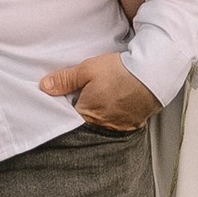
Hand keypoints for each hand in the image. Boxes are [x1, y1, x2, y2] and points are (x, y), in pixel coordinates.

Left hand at [39, 53, 159, 133]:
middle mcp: (102, 125)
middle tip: (90, 93)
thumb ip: (65, 79)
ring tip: (105, 96)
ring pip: (103, 123)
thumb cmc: (119, 71)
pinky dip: (117, 114)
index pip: (69, 116)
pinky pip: (120, 122)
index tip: (69, 96)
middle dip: (85, 108)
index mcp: (87, 114)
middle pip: (86, 121)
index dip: (68, 105)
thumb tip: (44, 87)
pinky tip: (119, 101)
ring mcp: (119, 126)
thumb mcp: (87, 69)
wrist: (153, 73)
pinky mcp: (134, 124)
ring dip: (102, 112)